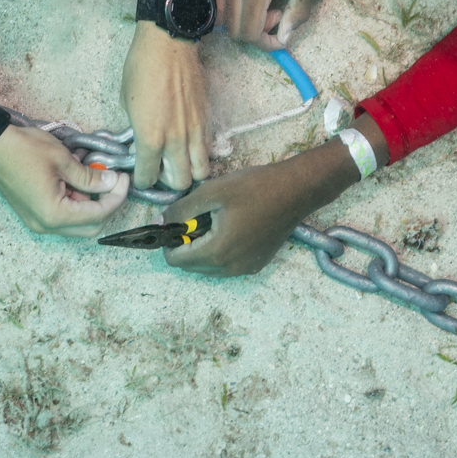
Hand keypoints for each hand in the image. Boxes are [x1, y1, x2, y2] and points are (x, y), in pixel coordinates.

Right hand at [0, 124, 127, 237]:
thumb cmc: (23, 150)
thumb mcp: (63, 160)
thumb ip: (90, 176)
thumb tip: (111, 182)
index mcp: (55, 215)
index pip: (98, 214)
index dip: (117, 196)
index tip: (124, 178)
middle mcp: (46, 225)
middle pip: (90, 226)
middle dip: (107, 204)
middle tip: (114, 181)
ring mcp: (38, 222)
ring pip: (77, 223)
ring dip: (90, 203)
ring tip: (92, 176)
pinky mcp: (34, 214)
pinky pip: (63, 216)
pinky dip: (75, 202)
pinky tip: (76, 180)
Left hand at [123, 21, 209, 191]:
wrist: (168, 44)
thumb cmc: (141, 68)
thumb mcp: (126, 102)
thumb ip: (136, 129)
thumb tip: (140, 142)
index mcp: (150, 138)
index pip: (147, 178)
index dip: (142, 180)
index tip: (141, 174)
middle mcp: (175, 140)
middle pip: (180, 182)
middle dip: (168, 181)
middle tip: (162, 170)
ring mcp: (195, 131)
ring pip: (202, 171)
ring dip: (190, 171)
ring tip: (180, 162)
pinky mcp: (208, 120)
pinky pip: (208, 149)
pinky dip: (200, 154)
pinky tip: (190, 145)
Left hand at [163, 118, 388, 276]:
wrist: (295, 191)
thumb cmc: (253, 188)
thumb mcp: (212, 192)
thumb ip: (182, 210)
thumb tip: (161, 223)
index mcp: (217, 252)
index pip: (176, 260)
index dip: (169, 242)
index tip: (176, 222)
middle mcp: (230, 268)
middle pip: (191, 266)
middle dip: (186, 245)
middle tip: (196, 217)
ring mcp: (245, 269)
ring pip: (208, 266)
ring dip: (202, 248)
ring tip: (213, 220)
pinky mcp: (256, 264)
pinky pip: (226, 265)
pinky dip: (220, 251)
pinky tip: (230, 226)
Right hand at [215, 0, 323, 49]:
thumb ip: (299, 10)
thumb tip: (284, 38)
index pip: (249, 32)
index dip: (266, 43)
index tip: (281, 35)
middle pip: (232, 31)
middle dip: (255, 34)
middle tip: (276, 15)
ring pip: (221, 19)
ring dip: (243, 22)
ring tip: (265, 4)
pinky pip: (218, 1)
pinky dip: (234, 9)